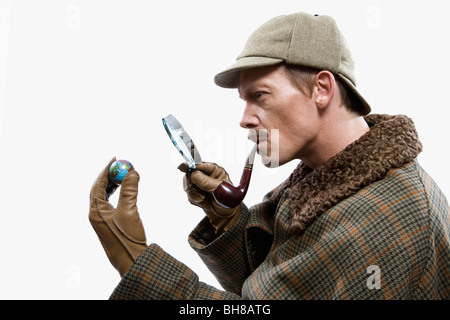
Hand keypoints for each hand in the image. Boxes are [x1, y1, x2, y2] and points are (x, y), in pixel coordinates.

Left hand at [89, 158, 146, 275]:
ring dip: (115, 184)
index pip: (98, 184)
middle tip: (121, 166)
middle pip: (100, 189)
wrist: (131, 260)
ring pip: (106, 196)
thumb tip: (132, 171)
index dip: (106, 170)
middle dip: (110, 176)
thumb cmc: (127, 238)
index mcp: (95, 211)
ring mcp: (103, 219)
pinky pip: (112, 203)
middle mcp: (96, 214)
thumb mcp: (129, 211)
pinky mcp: (111, 223)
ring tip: (126, 175)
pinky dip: (118, 194)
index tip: (116, 160)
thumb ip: (130, 190)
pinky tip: (126, 190)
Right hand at [178, 162, 240, 233]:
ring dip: (196, 196)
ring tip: (206, 200)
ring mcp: (200, 184)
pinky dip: (197, 202)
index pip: (200, 164)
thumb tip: (193, 174)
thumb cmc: (229, 200)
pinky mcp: (196, 193)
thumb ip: (207, 182)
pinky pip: (189, 196)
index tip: (183, 166)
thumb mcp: (220, 190)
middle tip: (200, 195)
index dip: (190, 165)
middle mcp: (206, 175)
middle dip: (192, 186)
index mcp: (214, 170)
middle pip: (190, 175)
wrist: (227, 214)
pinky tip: (205, 203)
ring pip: (188, 186)